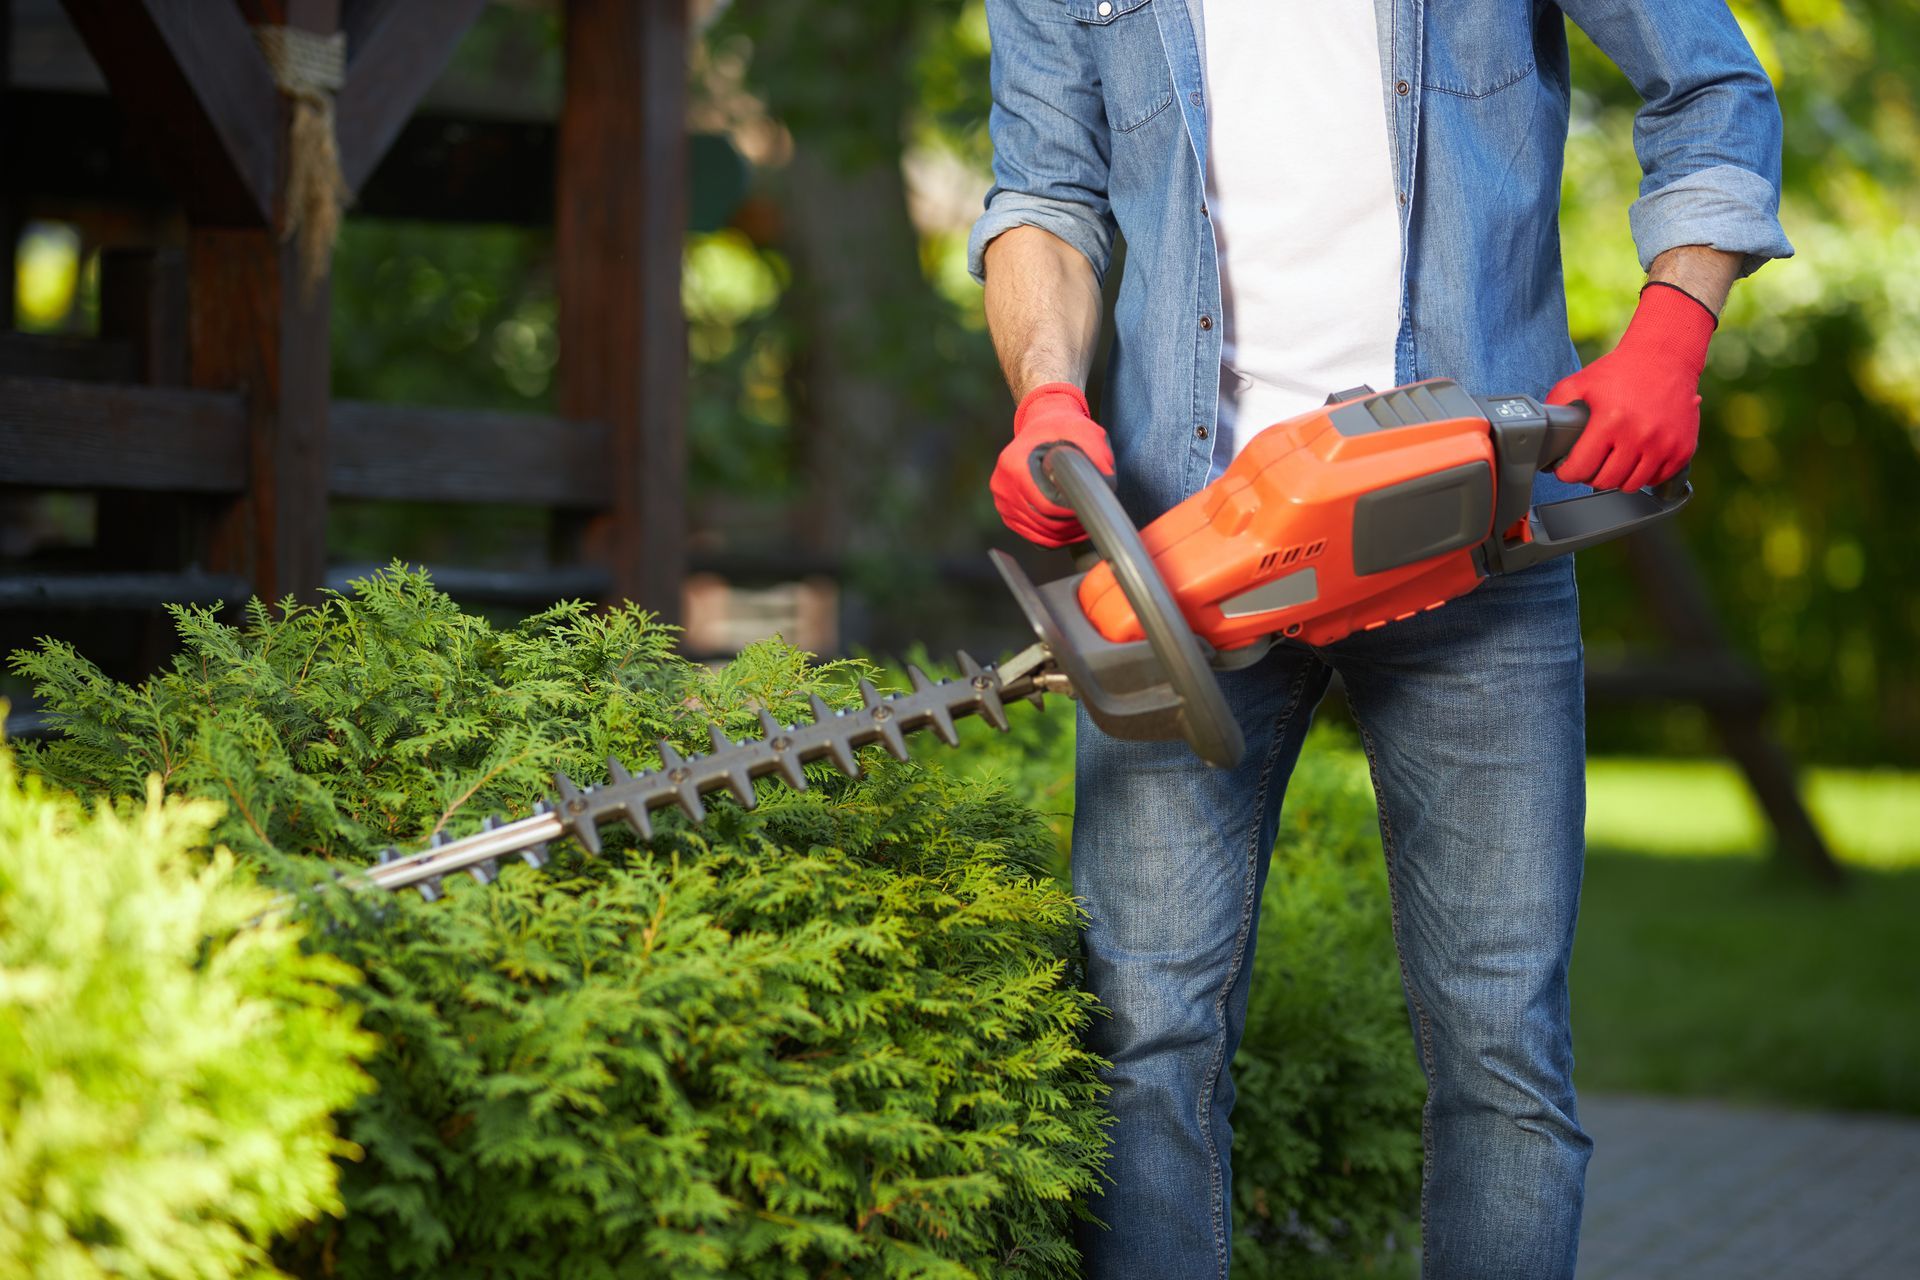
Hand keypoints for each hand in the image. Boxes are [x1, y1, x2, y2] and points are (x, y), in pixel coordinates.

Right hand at [990, 382, 1115, 546]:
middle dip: (1071, 527)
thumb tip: (1107, 488)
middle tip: (1093, 521)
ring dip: (1064, 535)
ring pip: (1039, 533)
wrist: (1043, 425)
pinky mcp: (1006, 510)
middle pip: (1043, 523)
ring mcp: (1001, 499)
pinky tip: (1070, 528)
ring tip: (1085, 525)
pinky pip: (1032, 534)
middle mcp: (1002, 484)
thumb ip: (1098, 459)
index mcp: (1015, 464)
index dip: (1073, 513)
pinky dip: (1053, 537)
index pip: (1047, 505)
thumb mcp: (1087, 434)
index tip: (1091, 510)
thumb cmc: (1064, 428)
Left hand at [1547, 283, 1716, 492]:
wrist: (1666, 356)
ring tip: (1612, 461)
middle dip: (1591, 476)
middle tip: (1590, 464)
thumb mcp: (1581, 381)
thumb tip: (1542, 429)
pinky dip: (1644, 474)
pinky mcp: (1683, 449)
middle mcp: (1639, 436)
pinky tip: (1636, 459)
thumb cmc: (1622, 370)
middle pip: (1605, 482)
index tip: (1567, 468)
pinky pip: (1657, 479)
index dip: (1567, 472)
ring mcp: (1664, 445)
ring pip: (1631, 485)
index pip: (1580, 469)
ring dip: (1617, 477)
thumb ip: (1556, 404)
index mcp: (1610, 421)